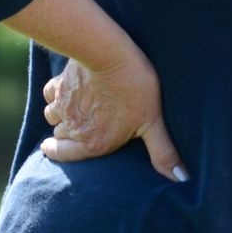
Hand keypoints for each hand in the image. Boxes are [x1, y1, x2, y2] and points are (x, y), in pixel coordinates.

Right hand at [41, 50, 188, 180]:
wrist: (107, 54)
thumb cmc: (133, 88)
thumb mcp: (152, 122)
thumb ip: (163, 152)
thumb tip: (181, 178)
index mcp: (93, 143)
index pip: (63, 155)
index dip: (56, 153)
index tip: (50, 150)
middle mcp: (74, 128)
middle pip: (60, 135)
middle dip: (65, 135)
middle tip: (74, 130)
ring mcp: (63, 105)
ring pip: (52, 115)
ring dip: (58, 115)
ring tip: (70, 111)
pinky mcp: (60, 83)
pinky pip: (50, 94)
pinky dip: (55, 94)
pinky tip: (64, 89)